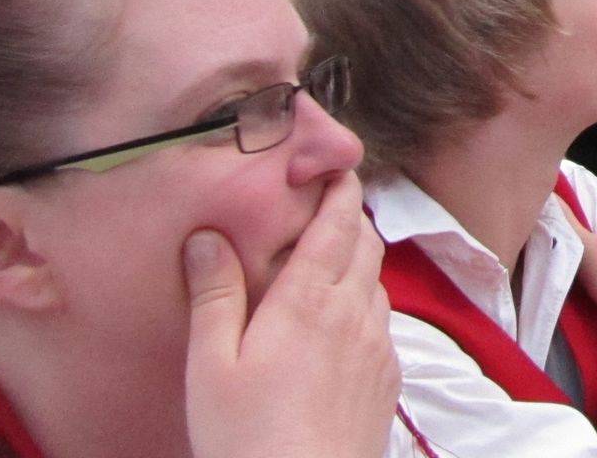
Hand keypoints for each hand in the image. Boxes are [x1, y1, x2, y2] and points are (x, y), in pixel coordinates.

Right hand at [184, 171, 398, 457]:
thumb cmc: (248, 437)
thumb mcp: (212, 365)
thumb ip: (214, 295)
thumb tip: (208, 237)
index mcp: (309, 302)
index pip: (337, 224)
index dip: (339, 189)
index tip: (335, 167)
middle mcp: (354, 315)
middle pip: (366, 245)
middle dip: (350, 219)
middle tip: (328, 207)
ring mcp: (378, 347)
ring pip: (377, 283)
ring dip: (359, 263)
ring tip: (330, 263)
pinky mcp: (388, 378)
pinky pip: (383, 323)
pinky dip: (365, 305)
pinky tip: (340, 322)